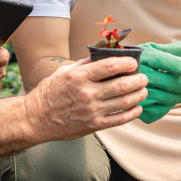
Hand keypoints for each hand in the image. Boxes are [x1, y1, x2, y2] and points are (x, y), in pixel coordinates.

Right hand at [24, 58, 148, 140]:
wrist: (36, 118)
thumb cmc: (50, 93)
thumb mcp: (64, 72)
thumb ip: (85, 64)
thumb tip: (105, 55)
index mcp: (80, 77)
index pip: (111, 66)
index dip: (128, 63)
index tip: (134, 63)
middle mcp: (87, 93)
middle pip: (123, 84)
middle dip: (139, 80)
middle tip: (144, 78)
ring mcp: (92, 110)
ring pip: (124, 101)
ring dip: (139, 95)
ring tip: (144, 91)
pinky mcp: (94, 125)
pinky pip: (120, 119)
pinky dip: (133, 113)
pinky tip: (138, 107)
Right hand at [135, 42, 180, 123]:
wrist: (102, 76)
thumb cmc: (130, 60)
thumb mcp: (147, 49)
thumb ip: (169, 50)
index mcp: (145, 58)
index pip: (173, 64)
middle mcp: (140, 76)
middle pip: (173, 84)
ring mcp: (135, 94)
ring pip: (167, 99)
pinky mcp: (133, 107)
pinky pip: (156, 112)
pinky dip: (166, 108)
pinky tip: (172, 102)